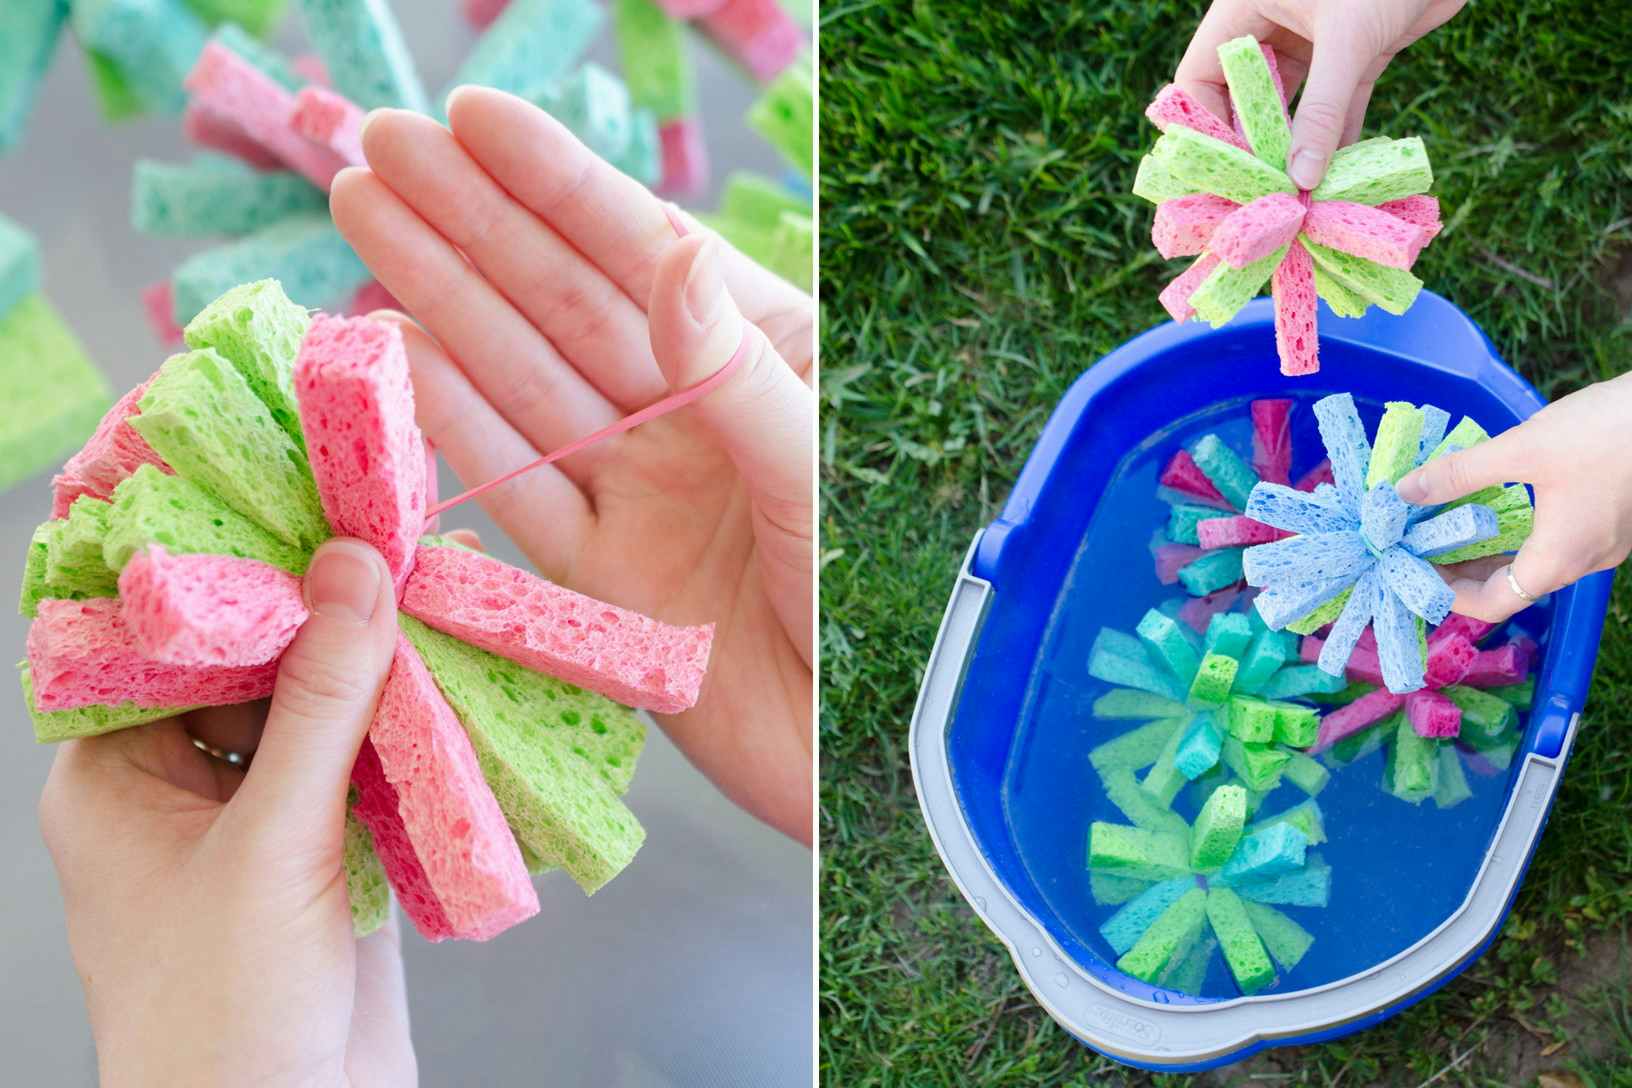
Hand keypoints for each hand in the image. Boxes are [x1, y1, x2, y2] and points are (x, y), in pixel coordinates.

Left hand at [39, 541, 416, 1085]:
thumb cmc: (225, 1012)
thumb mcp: (269, 844)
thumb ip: (320, 704)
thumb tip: (354, 567)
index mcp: (121, 773)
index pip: (173, 637)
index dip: (240, 565)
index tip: (307, 497)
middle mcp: (187, 783)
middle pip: (261, 665)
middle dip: (332, 608)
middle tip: (402, 531)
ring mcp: (266, 818)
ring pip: (326, 711)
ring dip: (385, 663)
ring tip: (448, 584)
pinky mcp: (336, 851)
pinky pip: (374, 765)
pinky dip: (417, 725)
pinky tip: (464, 673)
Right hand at [329, 87, 813, 844]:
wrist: (858, 760)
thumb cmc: (873, 618)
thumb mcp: (817, 480)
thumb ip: (740, 377)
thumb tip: (669, 254)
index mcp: (767, 368)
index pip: (647, 256)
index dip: (559, 186)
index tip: (474, 119)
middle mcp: (694, 418)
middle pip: (565, 304)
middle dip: (475, 225)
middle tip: (379, 149)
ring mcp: (642, 495)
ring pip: (525, 382)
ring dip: (444, 303)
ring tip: (365, 222)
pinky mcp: (601, 580)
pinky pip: (517, 489)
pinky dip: (457, 429)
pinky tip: (400, 358)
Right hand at [1175, 0, 1465, 188]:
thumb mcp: (1347, 40)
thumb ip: (1323, 110)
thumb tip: (1302, 179)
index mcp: (1245, 10)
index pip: (1200, 78)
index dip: (1204, 127)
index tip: (1218, 176)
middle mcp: (1272, 27)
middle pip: (1244, 99)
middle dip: (1251, 148)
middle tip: (1255, 198)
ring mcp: (1315, 41)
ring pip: (1291, 107)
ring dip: (1296, 150)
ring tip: (1294, 198)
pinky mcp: (1357, 51)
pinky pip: (1338, 105)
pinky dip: (1338, 138)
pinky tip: (1337, 177)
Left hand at [1395, 374, 1631, 622]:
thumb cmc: (1606, 431)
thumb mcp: (1521, 449)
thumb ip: (1460, 474)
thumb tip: (1404, 491)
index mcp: (1560, 558)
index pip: (1494, 603)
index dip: (1447, 594)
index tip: (1411, 570)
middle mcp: (1584, 560)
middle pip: (1512, 585)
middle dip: (1462, 569)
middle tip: (1418, 546)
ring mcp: (1604, 541)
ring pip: (1535, 561)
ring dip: (1489, 549)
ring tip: (1447, 525)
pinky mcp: (1614, 519)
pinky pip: (1557, 540)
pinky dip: (1519, 532)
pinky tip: (1495, 504)